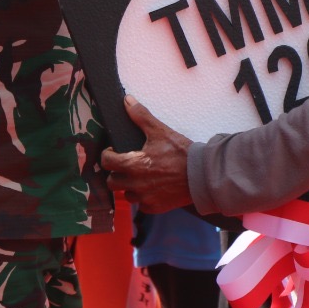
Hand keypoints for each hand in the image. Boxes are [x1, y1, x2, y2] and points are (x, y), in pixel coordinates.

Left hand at [100, 97, 193, 213]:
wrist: (202, 175)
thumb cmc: (180, 152)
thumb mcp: (160, 131)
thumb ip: (141, 116)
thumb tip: (127, 100)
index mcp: (132, 164)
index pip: (106, 162)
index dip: (108, 155)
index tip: (115, 151)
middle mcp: (135, 184)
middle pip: (112, 182)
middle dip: (116, 172)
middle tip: (126, 165)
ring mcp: (144, 198)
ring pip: (126, 195)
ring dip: (129, 187)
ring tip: (140, 177)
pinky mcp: (155, 207)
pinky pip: (142, 205)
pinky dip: (144, 198)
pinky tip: (152, 188)